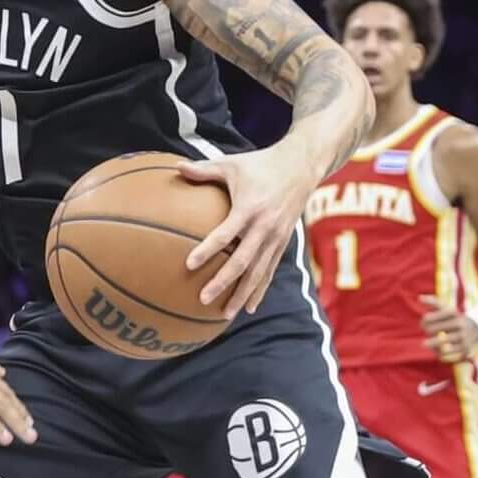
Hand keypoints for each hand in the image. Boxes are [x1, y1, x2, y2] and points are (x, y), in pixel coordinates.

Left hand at [178, 147, 318, 316]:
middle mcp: (265, 226)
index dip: (208, 250)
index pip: (225, 234)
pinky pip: (270, 271)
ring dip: (242, 294)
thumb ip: (204, 169)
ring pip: (258, 272)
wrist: (302, 166)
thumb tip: (175, 166)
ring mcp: (276, 237)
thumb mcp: (232, 163)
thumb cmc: (261, 163)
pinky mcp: (284, 243)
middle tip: (203, 299)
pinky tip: (249, 308)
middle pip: (243, 261)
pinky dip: (260, 290)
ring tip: (224, 314)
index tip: (189, 264)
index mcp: (250, 208)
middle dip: (223, 282)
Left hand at [420, 299, 477, 362]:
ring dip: (431, 343)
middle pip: (433, 329)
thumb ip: (433, 302)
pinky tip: (436, 350)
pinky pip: (447, 352)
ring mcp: (462, 336)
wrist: (475, 328)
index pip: (431, 317)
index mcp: (453, 312)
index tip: (423, 322)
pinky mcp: (464, 348)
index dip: (424, 320)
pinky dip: (439, 352)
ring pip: (440, 342)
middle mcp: (459, 323)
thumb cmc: (454, 318)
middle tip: (427, 332)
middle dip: (428, 331)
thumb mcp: (446, 308)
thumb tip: (419, 298)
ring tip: (424, 344)